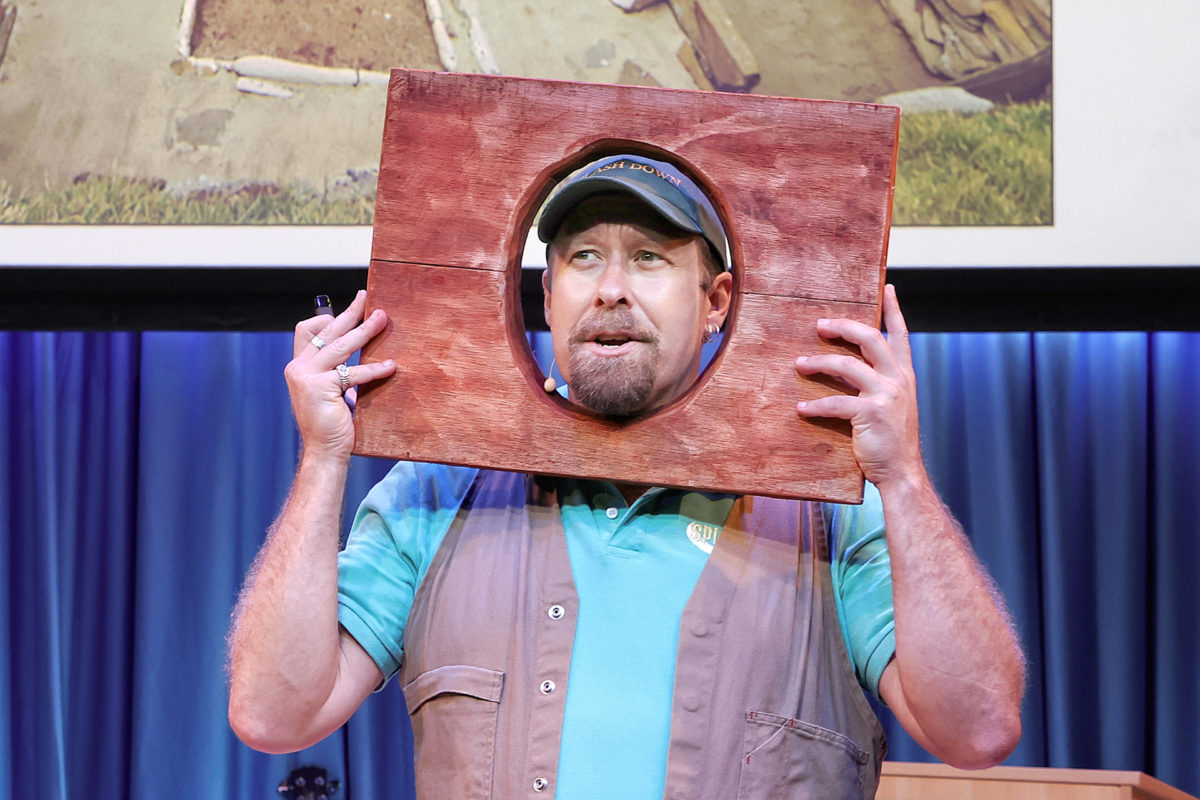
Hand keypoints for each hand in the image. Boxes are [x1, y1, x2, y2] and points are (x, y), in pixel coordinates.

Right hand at [284, 290, 395, 458]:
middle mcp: (298, 367)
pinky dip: (375, 368)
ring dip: (365, 331)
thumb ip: (337, 371)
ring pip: (341, 346)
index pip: (307, 330)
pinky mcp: (320, 387)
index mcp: (299, 366)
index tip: (351, 311)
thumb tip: (362, 351)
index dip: (327, 318)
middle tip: (368, 299)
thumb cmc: (331, 423)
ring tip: (383, 320)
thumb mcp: (331, 391)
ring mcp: (306, 376)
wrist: (324, 451)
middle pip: (327, 330)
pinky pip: (353, 372)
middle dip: (350, 313)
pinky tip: (391, 365)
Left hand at [795, 284, 922, 488]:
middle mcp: (898, 380)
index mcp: (904, 375)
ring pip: (847, 365)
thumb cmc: (892, 440)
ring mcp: (886, 395)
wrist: (902, 472)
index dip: (894, 310)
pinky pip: (835, 402)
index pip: (900, 335)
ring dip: (819, 362)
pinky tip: (801, 409)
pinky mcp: (870, 413)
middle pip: (870, 338)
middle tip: (819, 325)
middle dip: (843, 327)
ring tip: (800, 364)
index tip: (888, 287)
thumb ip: (879, 384)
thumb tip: (849, 369)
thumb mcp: (893, 406)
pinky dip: (815, 405)